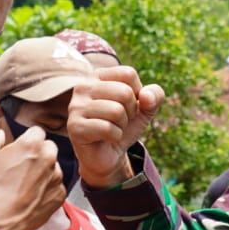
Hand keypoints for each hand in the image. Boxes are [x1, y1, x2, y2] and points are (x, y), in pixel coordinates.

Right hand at [0, 127, 66, 229]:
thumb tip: (0, 134)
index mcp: (32, 144)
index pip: (37, 132)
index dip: (27, 140)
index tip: (20, 150)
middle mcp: (48, 158)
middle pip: (48, 148)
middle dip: (38, 154)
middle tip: (21, 168)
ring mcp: (56, 178)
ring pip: (53, 169)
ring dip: (43, 173)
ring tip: (23, 186)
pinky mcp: (59, 196)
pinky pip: (55, 188)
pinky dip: (46, 191)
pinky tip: (30, 198)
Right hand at [67, 66, 164, 188]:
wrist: (108, 155)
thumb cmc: (123, 126)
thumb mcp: (145, 109)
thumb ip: (154, 96)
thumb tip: (146, 96)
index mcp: (97, 75)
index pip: (128, 74)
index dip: (137, 93)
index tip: (127, 106)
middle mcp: (83, 86)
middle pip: (124, 92)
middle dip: (130, 111)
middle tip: (120, 121)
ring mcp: (75, 106)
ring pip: (116, 111)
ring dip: (122, 125)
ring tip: (112, 128)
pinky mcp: (74, 126)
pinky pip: (107, 129)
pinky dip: (115, 136)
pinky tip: (105, 138)